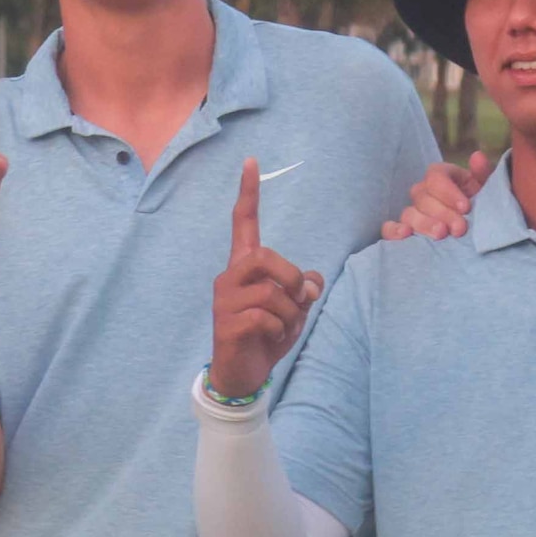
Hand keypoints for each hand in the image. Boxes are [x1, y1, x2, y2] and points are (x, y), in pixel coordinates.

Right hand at [207, 160, 321, 402]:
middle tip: (299, 299)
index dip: (249, 194)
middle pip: (264, 256)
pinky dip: (280, 329)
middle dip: (291, 277)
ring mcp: (224, 301)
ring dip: (290, 314)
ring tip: (283, 327)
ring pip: (270, 292)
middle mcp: (229, 278)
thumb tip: (311, 282)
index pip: (244, 223)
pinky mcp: (226, 324)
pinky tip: (272, 339)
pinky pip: (265, 317)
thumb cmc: (267, 335)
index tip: (251, 162)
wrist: (243, 374)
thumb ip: (304, 287)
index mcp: (244, 268)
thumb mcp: (294, 308)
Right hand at [390, 152, 484, 242]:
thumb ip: (483, 173)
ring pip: (409, 213)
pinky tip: (406, 235)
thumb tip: (477, 158)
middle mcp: (423, 191)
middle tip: (460, 229)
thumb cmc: (483, 207)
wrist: (480, 230)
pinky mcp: (405, 229)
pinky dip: (393, 230)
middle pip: (423, 198)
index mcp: (442, 176)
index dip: (448, 192)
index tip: (466, 207)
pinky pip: (389, 228)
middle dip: (443, 213)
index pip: (435, 177)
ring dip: (424, 224)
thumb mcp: (489, 190)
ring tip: (441, 235)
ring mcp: (412, 211)